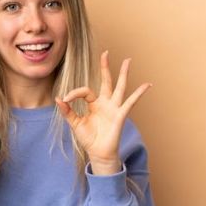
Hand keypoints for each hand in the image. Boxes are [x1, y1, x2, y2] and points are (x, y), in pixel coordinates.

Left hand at [55, 51, 151, 174]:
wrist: (97, 153)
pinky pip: (130, 102)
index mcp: (94, 104)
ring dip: (123, 73)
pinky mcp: (120, 115)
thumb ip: (67, 111)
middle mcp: (105, 103)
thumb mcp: (75, 123)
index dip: (74, 93)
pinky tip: (147, 84)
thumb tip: (58, 98)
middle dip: (105, 67)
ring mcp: (114, 108)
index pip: (85, 91)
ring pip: (119, 87)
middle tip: (105, 52)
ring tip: (128, 60)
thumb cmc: (88, 138)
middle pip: (106, 81)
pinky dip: (139, 93)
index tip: (65, 100)